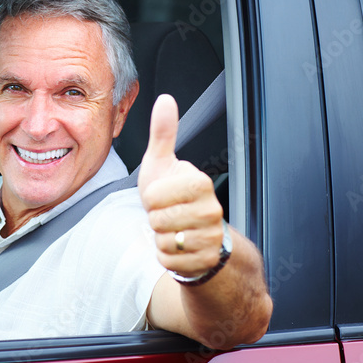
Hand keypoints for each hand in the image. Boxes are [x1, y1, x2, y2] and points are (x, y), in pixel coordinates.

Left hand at [138, 95, 223, 277]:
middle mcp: (211, 210)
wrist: (193, 231)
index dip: (151, 198)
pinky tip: (178, 247)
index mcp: (200, 183)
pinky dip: (166, 256)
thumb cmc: (172, 196)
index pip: (155, 196)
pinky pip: (170, 261)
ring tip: (172, 229)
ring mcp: (211, 237)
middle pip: (159, 221)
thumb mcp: (162, 163)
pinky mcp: (206, 261)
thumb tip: (165, 100)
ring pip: (166, 243)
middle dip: (155, 220)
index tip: (161, 196)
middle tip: (166, 214)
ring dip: (161, 239)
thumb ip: (163, 133)